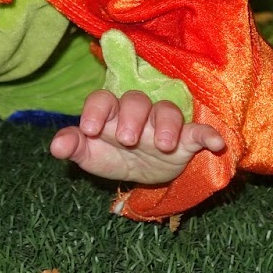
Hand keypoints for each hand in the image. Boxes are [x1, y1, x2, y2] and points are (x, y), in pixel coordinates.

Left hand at [49, 89, 225, 185]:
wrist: (142, 172)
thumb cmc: (112, 155)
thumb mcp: (91, 155)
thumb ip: (73, 147)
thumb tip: (56, 146)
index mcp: (110, 112)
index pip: (102, 100)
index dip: (95, 111)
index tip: (89, 129)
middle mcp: (137, 112)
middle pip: (135, 101)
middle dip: (131, 117)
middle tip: (127, 138)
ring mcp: (162, 123)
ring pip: (167, 111)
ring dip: (166, 124)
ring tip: (163, 144)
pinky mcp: (186, 138)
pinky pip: (199, 130)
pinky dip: (208, 134)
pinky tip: (215, 142)